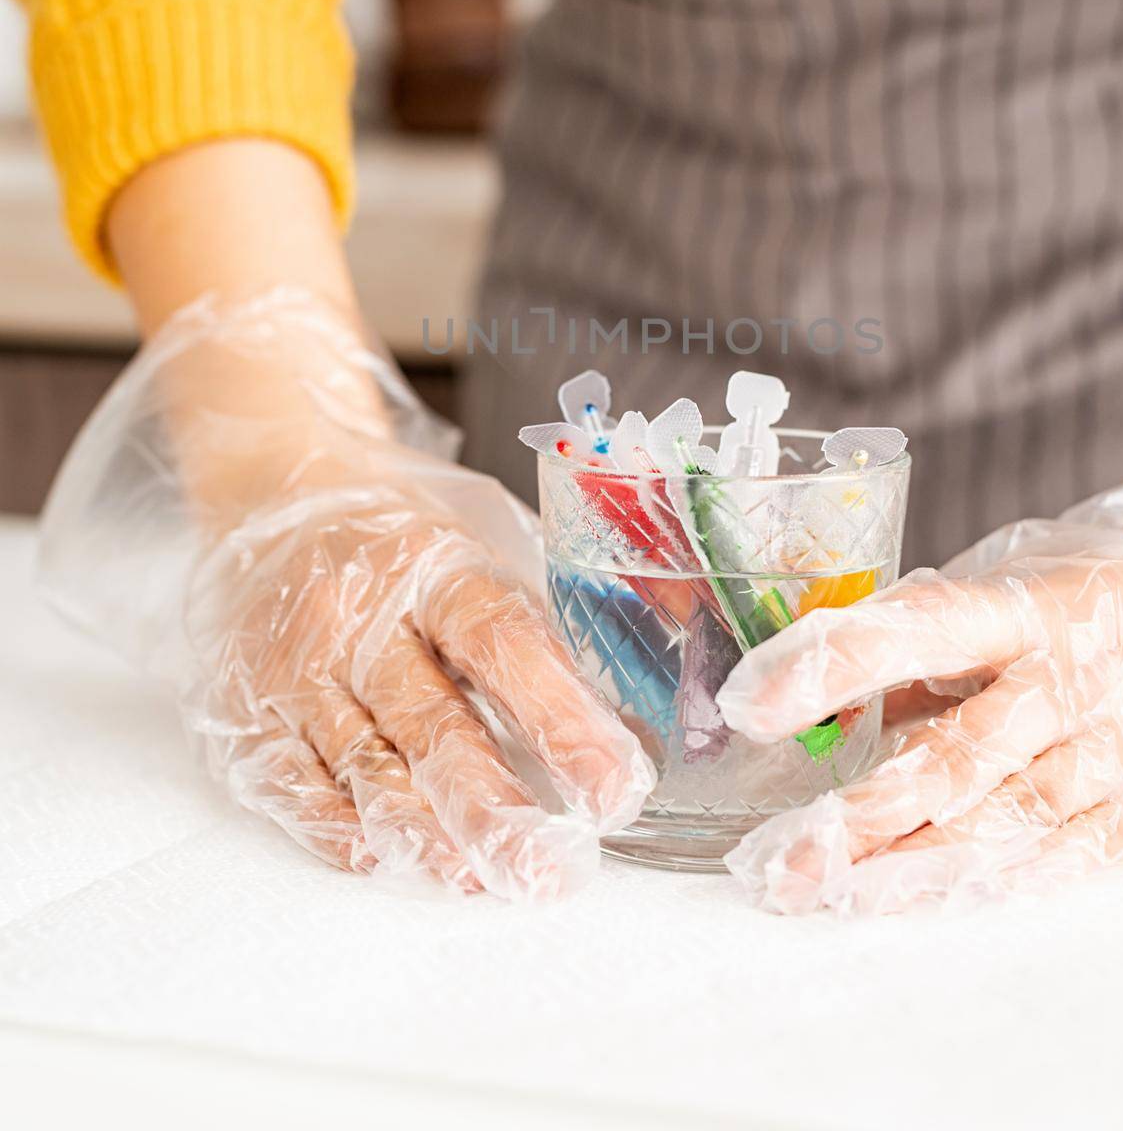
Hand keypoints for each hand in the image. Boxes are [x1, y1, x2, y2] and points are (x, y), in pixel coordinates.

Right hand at [41, 293, 652, 899]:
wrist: (271, 487)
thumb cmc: (401, 529)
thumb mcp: (480, 533)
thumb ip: (539, 609)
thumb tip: (632, 701)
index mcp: (432, 565)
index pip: (502, 644)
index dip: (561, 718)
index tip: (615, 786)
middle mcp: (358, 617)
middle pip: (433, 724)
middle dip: (497, 808)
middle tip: (552, 870)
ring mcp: (295, 667)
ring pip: (364, 767)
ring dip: (425, 834)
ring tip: (481, 880)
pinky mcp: (245, 708)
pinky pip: (290, 783)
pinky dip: (338, 828)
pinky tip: (386, 858)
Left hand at [717, 456, 1122, 915]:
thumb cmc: (1104, 584)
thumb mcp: (1017, 572)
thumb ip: (932, 627)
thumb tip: (829, 682)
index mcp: (1029, 602)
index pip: (918, 628)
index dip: (832, 663)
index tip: (752, 701)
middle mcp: (1074, 678)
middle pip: (958, 757)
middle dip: (859, 816)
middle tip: (775, 857)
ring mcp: (1122, 749)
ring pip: (1006, 823)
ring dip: (909, 866)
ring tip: (826, 892)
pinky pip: (1069, 860)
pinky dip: (994, 884)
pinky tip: (925, 901)